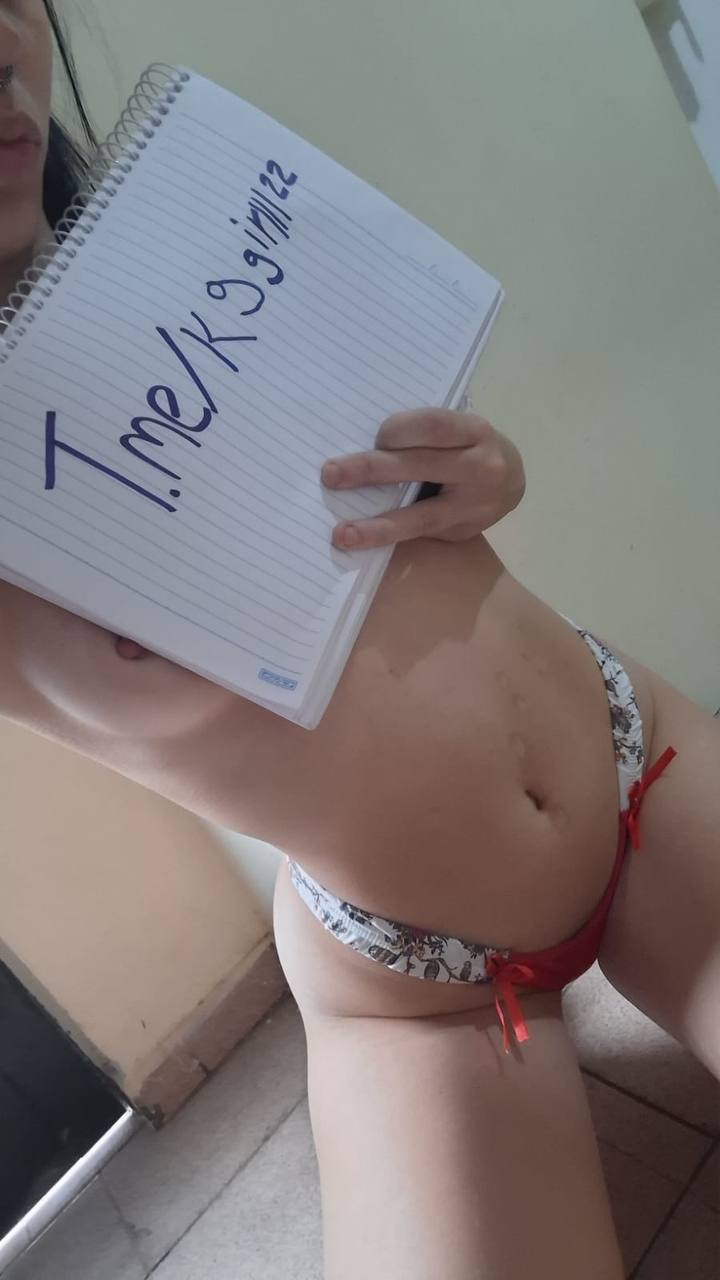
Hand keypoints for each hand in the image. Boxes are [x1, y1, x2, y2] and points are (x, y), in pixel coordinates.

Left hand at [322, 408, 525, 549]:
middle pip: (419, 467)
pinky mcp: (464, 533)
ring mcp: (475, 507)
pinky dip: (389, 537)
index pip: (432, 426)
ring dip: (377, 527)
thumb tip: (363, 446)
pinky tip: (363, 541)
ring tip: (342, 534)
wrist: (512, 481)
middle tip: (330, 475)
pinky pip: (421, 537)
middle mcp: (482, 468)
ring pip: (421, 517)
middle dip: (370, 470)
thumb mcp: (457, 429)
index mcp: (476, 431)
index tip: (375, 438)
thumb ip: (423, 435)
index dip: (397, 431)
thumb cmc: (468, 445)